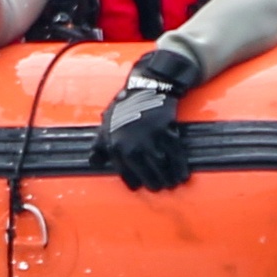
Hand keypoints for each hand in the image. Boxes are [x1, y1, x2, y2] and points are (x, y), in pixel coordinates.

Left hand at [96, 54, 194, 191]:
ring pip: (161, 166)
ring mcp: (150, 139)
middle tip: (159, 187)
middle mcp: (133, 145)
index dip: (134, 182)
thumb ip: (99, 146)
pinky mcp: (166, 132)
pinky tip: (183, 175)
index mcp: (116, 146)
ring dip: (168, 178)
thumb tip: (93, 162)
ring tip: (172, 184)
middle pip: (146, 172)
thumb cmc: (123, 108)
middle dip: (154, 183)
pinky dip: (180, 167)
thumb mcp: (105, 125)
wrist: (145, 88)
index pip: (126, 173)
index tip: (140, 185)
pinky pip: (175, 155)